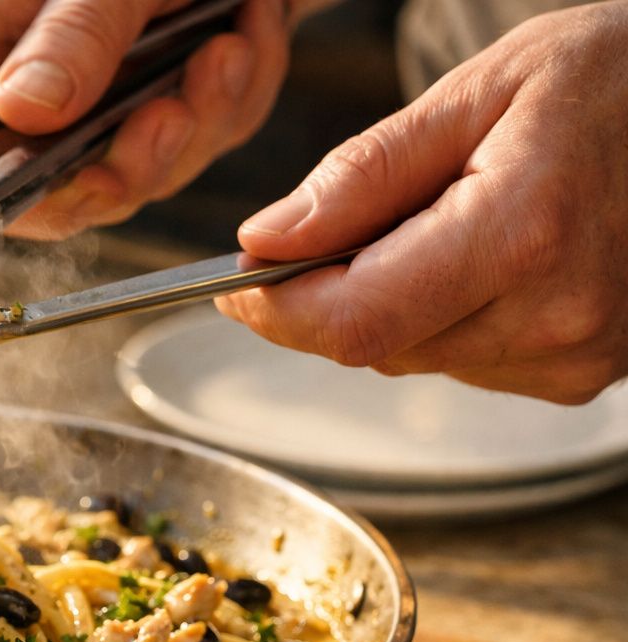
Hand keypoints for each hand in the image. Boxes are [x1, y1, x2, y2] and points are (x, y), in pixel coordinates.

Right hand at [0, 0, 294, 239]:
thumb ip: (71, 34)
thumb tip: (25, 110)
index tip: (54, 187)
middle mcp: (11, 91)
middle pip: (42, 194)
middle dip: (124, 167)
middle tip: (172, 114)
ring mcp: (80, 110)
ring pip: (127, 181)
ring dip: (195, 126)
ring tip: (229, 51)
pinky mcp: (143, 113)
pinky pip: (187, 149)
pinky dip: (229, 101)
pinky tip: (244, 37)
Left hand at [216, 2, 627, 404]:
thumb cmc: (614, 80)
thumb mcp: (478, 92)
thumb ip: (363, 175)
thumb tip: (265, 240)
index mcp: (522, 235)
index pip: (351, 319)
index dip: (276, 308)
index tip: (237, 277)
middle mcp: (554, 316)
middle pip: (372, 344)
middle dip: (327, 294)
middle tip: (337, 225)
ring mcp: (576, 356)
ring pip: (411, 356)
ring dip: (388, 302)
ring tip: (442, 219)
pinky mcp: (582, 375)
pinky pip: (463, 360)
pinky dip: (442, 316)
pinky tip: (484, 255)